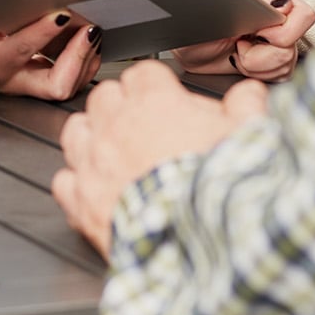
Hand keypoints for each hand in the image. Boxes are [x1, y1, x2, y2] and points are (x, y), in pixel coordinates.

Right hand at [0, 8, 104, 100]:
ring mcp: (25, 84)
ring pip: (67, 83)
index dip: (43, 32)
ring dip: (86, 58)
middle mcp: (11, 80)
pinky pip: (66, 76)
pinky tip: (84, 39)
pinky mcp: (34, 80)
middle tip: (90, 29)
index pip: (20, 50)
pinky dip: (81, 58)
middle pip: (57, 84)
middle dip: (80, 57)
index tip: (61, 12)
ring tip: (92, 30)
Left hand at [51, 61, 268, 251]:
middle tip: (143, 124)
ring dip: (92, 137)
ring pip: (75, 130)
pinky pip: (64, 181)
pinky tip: (96, 189)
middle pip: (105, 96)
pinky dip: (77, 184)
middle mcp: (117, 127)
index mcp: (155, 104)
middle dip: (121, 105)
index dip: (156, 84)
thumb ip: (247, 106)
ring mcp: (94, 164)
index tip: (165, 96)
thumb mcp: (251, 137)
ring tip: (112, 150)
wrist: (202, 242)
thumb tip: (250, 93)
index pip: (143, 72)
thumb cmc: (224, 189)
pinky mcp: (83, 203)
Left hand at [173, 0, 314, 78]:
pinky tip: (240, 63)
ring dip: (254, 66)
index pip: (304, 15)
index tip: (257, 34)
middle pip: (291, 50)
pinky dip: (255, 76)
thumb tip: (283, 5)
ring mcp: (278, 45)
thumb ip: (249, 4)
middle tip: (238, 44)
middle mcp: (279, 23)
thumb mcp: (215, 8)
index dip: (282, 31)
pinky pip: (277, 79)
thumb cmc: (198, 21)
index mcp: (270, 3)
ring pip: (284, 67)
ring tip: (236, 53)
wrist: (188, 43)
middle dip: (258, 55)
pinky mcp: (273, 66)